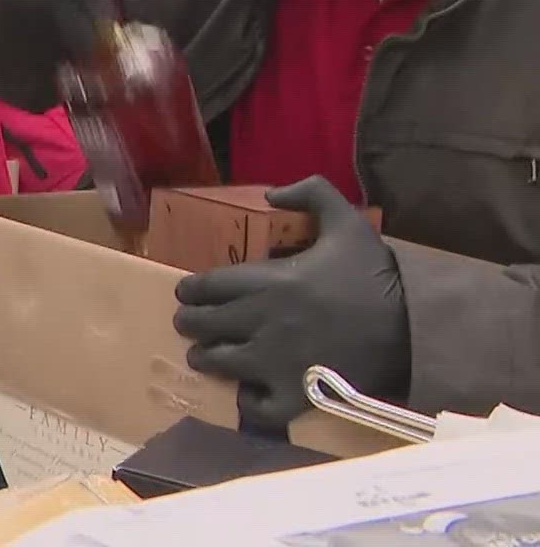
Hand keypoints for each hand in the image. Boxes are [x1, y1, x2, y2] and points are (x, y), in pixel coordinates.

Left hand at [173, 177, 407, 434]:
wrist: (414, 327)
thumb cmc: (376, 275)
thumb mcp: (347, 222)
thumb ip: (311, 193)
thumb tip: (272, 193)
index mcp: (267, 281)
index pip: (205, 286)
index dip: (190, 290)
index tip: (188, 294)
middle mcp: (261, 321)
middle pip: (202, 324)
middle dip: (191, 323)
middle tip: (192, 324)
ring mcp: (276, 362)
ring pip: (218, 363)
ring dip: (206, 358)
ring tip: (207, 356)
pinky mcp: (296, 395)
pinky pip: (256, 408)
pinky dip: (246, 402)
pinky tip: (248, 392)